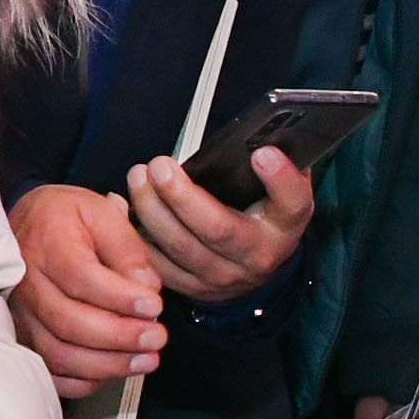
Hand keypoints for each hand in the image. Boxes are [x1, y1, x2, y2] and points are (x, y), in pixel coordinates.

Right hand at [10, 184, 171, 395]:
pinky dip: (83, 380)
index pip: (81, 278)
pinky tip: (113, 370)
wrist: (27, 225)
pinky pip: (49, 371)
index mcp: (47, 244)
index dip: (121, 298)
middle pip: (69, 322)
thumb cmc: (67, 219)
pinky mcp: (21, 338)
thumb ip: (127, 248)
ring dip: (107, 364)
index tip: (155, 306)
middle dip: (120, 336)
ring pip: (58, 353)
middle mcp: (25, 283)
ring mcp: (19, 315)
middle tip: (158, 338)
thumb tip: (147, 286)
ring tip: (146, 360)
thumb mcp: (101, 213)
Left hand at [122, 141, 315, 303]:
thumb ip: (274, 165)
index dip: (280, 179)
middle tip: (159, 166)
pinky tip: (125, 206)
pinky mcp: (193, 287)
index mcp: (285, 224)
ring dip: (152, 211)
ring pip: (181, 247)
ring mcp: (224, 276)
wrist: (256, 264)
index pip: (293, 202)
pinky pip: (158, 264)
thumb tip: (263, 131)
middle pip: (218, 229)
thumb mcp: (279, 190)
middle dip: (182, 197)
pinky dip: (136, 235)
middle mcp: (257, 255)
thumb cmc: (263, 213)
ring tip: (138, 178)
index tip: (262, 153)